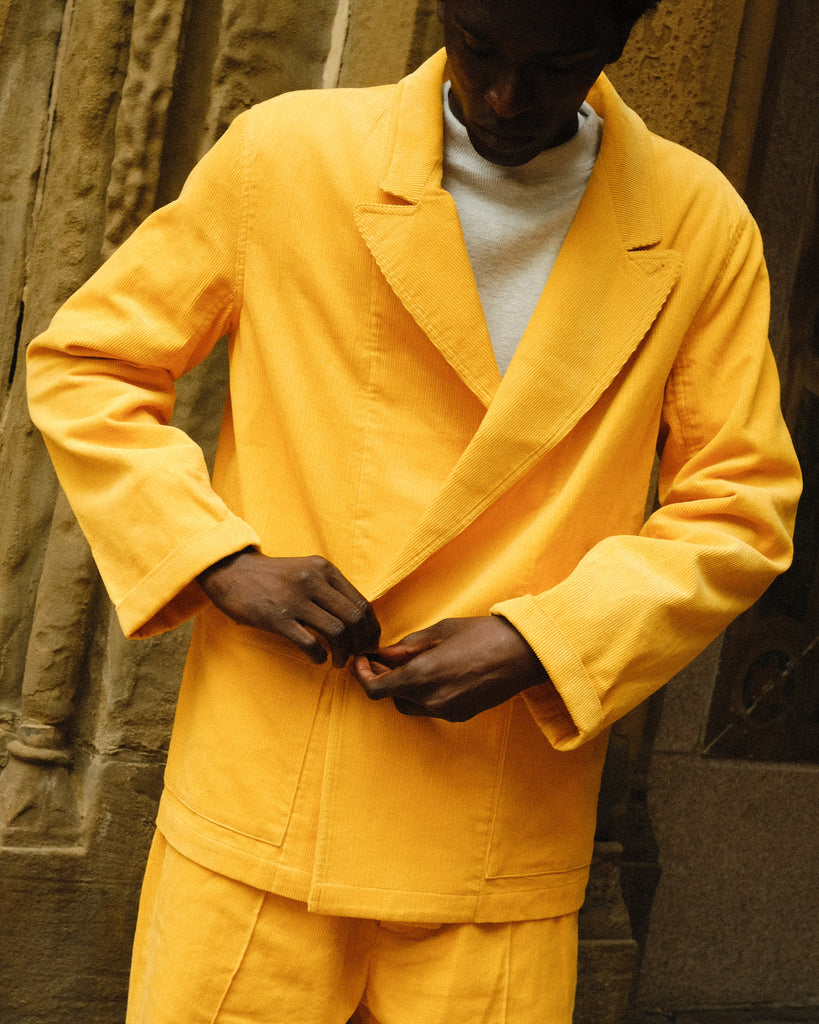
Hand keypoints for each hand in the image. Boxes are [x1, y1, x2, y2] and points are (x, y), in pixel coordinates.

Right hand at [197, 549, 379, 666]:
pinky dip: (319, 656)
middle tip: (357, 656)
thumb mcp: (305, 571)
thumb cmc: (272, 577)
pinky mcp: (276, 617)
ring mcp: (295, 599)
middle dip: (361, 643)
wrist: (231, 571)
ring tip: (337, 662)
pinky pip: (309, 642)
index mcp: (324, 569)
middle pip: (354, 618)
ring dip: (343, 653)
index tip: (368, 643)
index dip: (370, 628)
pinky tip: (317, 659)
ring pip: (337, 632)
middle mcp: (313, 581)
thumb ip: (329, 589)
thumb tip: (357, 620)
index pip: (361, 603)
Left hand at [350, 616, 549, 721]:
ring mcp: (446, 711)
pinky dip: (424, 694)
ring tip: (414, 663)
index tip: (361, 660)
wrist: (524, 653)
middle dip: (385, 678)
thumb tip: (384, 654)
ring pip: (410, 705)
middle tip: (386, 657)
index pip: (375, 689)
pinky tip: (437, 673)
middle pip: (392, 696)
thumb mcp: (439, 631)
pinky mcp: (460, 715)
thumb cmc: (483, 634)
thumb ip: (407, 646)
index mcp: (421, 676)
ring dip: (404, 688)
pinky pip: (431, 708)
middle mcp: (430, 700)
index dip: (362, 675)